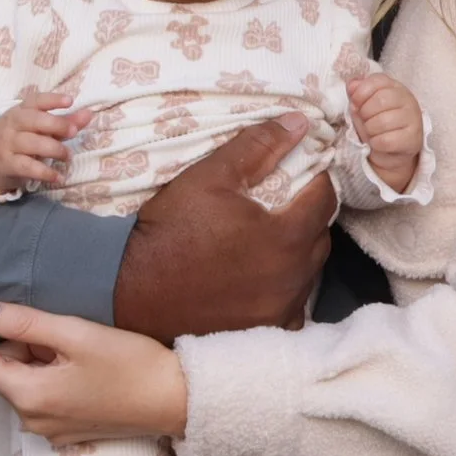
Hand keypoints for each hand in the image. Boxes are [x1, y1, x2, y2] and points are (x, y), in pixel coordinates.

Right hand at [0, 88, 92, 195]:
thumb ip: (65, 121)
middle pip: (34, 120)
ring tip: (68, 157)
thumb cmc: (21, 140)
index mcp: (21, 111)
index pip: (36, 100)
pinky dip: (45, 173)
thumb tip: (89, 114)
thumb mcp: (40, 128)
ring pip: (32, 143)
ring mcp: (8, 143)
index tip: (70, 101)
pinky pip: (28, 167)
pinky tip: (59, 176)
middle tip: (74, 132)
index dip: (52, 99)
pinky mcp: (7, 163)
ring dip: (55, 149)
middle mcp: (12, 124)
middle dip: (57, 124)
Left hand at [0, 302, 190, 442]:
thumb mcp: (77, 335)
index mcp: (28, 395)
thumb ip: (25, 324)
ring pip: (21, 378)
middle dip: (7, 340)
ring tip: (68, 335)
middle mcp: (31, 417)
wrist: (178, 402)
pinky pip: (40, 390)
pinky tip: (73, 355)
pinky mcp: (68, 426)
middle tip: (32, 314)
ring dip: (30, 353)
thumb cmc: (132, 365)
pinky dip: (44, 368)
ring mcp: (49, 426)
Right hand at [113, 115, 336, 342]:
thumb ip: (258, 147)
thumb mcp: (210, 176)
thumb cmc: (171, 228)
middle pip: (320, 237)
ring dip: (299, 254)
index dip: (316, 180)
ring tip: (271, 239)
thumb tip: (300, 123)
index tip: (301, 172)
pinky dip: (286, 291)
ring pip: (309, 273)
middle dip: (308, 216)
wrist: (130, 288)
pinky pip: (293, 308)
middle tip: (284, 204)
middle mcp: (292, 278)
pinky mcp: (266, 332)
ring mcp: (280, 310)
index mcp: (285, 237)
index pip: (325, 199)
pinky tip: (264, 280)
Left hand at [347, 73, 423, 193]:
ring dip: (369, 130)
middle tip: (365, 121)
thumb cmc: (376, 125)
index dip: (361, 92)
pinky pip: (386, 140)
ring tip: (372, 133)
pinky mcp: (413, 139)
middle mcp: (408, 100)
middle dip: (365, 114)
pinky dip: (376, 143)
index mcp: (395, 87)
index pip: (378, 80)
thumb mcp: (363, 106)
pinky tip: (377, 143)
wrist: (390, 152)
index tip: (355, 103)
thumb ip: (357, 93)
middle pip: (380, 100)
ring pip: (382, 122)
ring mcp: (413, 119)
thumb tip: (352, 85)